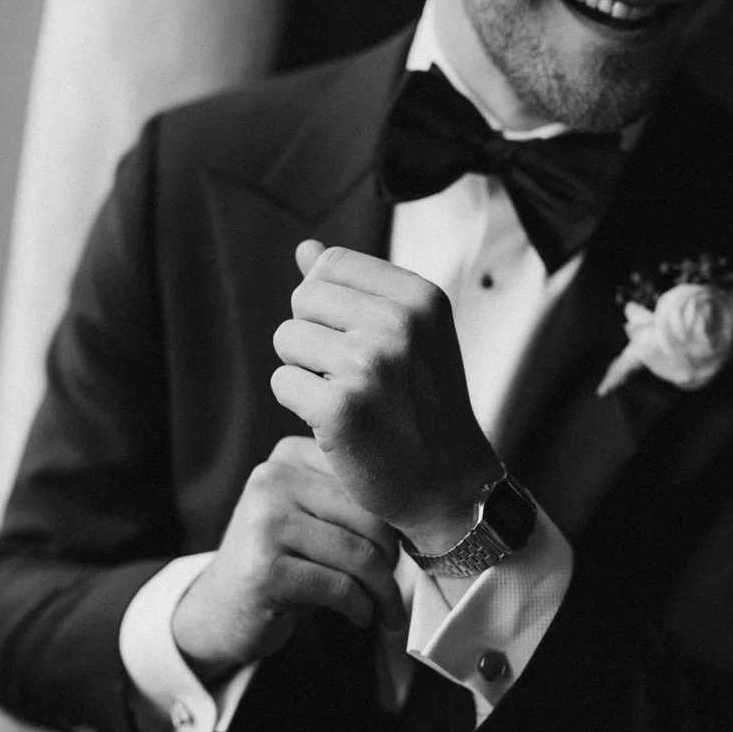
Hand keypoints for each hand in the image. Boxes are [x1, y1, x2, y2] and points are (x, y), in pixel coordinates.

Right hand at [171, 435, 404, 678]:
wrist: (218, 611)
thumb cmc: (281, 564)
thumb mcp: (310, 518)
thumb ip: (349, 502)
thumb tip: (419, 511)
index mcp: (289, 456)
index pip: (366, 479)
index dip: (394, 519)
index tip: (405, 550)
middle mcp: (271, 479)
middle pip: (367, 516)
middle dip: (393, 560)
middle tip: (395, 589)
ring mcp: (264, 522)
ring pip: (358, 554)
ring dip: (382, 591)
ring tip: (385, 610)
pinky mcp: (264, 569)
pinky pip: (339, 587)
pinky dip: (360, 607)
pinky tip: (360, 616)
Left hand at [271, 242, 500, 552]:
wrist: (450, 482)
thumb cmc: (424, 405)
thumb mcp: (411, 335)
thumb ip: (358, 288)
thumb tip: (304, 249)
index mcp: (420, 297)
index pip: (331, 263)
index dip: (328, 302)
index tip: (357, 338)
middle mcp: (398, 324)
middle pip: (303, 299)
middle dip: (314, 335)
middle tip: (350, 374)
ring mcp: (369, 366)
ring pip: (287, 339)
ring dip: (304, 370)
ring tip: (346, 395)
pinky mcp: (340, 409)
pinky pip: (283, 382)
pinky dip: (301, 405)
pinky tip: (337, 422)